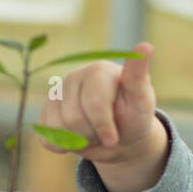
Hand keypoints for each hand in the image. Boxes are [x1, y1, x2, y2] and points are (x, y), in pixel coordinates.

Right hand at [35, 41, 159, 165]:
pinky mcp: (46, 111)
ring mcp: (57, 93)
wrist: (120, 138)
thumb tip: (146, 45)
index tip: (112, 140)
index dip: (102, 124)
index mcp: (98, 71)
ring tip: (95, 131)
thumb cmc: (134, 116)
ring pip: (58, 128)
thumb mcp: (143, 100)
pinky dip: (63, 146)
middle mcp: (74, 78)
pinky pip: (46, 136)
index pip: (94, 102)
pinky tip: (78, 137)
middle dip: (94, 134)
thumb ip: (138, 76)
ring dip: (80, 140)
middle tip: (109, 131)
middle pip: (73, 119)